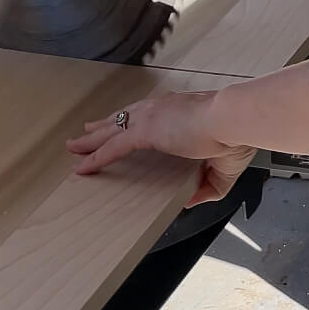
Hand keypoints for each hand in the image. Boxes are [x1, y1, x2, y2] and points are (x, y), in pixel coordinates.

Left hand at [66, 91, 252, 206]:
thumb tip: (190, 199)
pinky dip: (96, 157)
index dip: (129, 121)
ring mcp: (150, 118)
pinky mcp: (145, 130)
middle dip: (102, 126)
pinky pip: (112, 147)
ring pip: (111, 130)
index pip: (145, 115)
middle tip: (85, 133)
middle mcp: (159, 109)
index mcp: (178, 112)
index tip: (119, 125)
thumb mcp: (222, 167)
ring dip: (91, 140)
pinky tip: (83, 166)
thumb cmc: (234, 135)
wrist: (233, 121)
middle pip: (122, 118)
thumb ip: (207, 186)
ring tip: (73, 147)